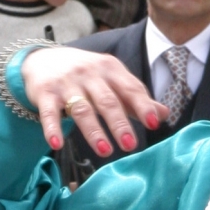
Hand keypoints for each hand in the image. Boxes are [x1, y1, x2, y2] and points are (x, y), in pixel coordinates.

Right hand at [18, 47, 168, 154]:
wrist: (44, 59)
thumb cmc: (87, 75)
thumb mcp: (113, 79)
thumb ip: (137, 97)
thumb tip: (165, 114)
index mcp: (112, 70)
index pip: (131, 88)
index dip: (143, 106)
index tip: (154, 124)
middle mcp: (90, 74)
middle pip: (107, 101)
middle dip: (119, 123)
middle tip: (130, 145)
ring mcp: (67, 83)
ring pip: (82, 109)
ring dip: (93, 131)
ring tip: (105, 150)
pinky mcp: (45, 93)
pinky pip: (49, 112)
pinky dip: (53, 128)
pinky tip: (57, 144)